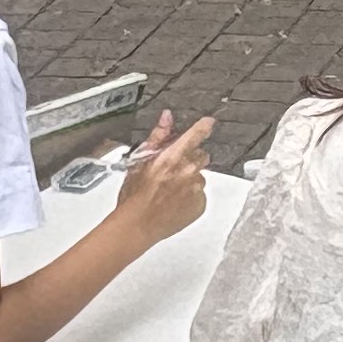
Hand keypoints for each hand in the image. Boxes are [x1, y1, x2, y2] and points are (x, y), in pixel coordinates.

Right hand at [112, 112, 218, 242]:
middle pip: (200, 156)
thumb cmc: (134, 195)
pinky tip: (174, 201)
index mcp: (174, 156)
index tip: (208, 123)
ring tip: (169, 189)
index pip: (197, 134)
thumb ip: (158, 137)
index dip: (204, 126)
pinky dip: (190, 196)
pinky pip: (200, 194)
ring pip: (199, 176)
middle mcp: (189, 171)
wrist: (137, 224)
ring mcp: (196, 188)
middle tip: (172, 169)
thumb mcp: (140, 160)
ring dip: (189, 179)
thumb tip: (167, 117)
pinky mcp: (200, 205)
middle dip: (189, 159)